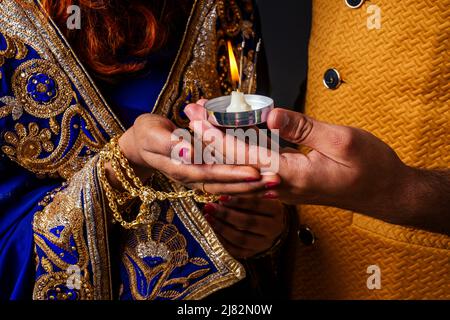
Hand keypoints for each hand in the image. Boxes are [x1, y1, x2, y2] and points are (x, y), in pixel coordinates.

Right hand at [106, 113, 277, 194]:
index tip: (256, 171)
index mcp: (182, 168)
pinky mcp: (204, 174)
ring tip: (275, 184)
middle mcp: (193, 177)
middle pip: (225, 184)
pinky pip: (226, 181)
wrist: (139, 145)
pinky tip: (262, 181)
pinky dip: (243, 182)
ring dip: (251, 187)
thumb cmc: (145, 135)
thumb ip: (170, 144)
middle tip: (276, 180)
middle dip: (251, 184)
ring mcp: (199, 178)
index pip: (212, 173)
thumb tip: (189, 152)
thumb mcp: (152, 134)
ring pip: (229, 186)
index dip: (233, 173)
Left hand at [185, 103, 410, 221]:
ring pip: (240, 170)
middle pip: (233, 164)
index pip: (242, 154)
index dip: (216, 135)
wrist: (386, 193)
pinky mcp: (287, 184)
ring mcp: (282, 188)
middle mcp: (281, 186)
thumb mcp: (342, 141)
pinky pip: (252, 171)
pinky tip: (226, 143)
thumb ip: (304, 128)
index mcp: (292, 174)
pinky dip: (235, 155)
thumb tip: (269, 114)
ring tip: (200, 125)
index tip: (196, 118)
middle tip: (188, 115)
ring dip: (218, 147)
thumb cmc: (370, 167)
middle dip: (207, 139)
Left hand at [202, 196, 285, 258]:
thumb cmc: (261, 204)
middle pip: (249, 222)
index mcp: (276, 211)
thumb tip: (223, 193)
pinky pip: (235, 251)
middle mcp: (273, 229)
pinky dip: (222, 241)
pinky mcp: (253, 253)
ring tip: (208, 217)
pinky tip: (210, 231)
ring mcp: (263, 243)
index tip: (222, 197)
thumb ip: (246, 193)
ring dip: (222, 228)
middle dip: (227, 215)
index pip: (257, 205)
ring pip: (241, 238)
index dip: (239, 201)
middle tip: (210, 207)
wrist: (270, 225)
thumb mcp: (259, 195)